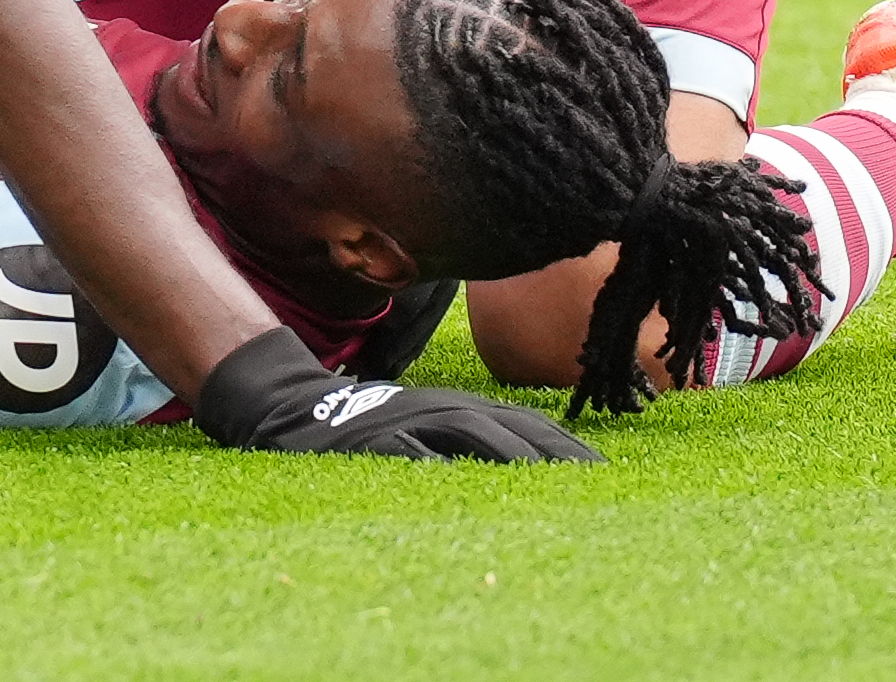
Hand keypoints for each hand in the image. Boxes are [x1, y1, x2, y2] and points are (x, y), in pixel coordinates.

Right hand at [196, 331, 596, 461]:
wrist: (289, 405)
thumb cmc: (368, 422)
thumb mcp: (424, 419)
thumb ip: (468, 434)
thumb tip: (527, 459)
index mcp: (457, 406)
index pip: (526, 423)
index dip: (568, 445)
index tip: (607, 470)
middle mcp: (441, 410)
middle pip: (512, 430)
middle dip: (557, 456)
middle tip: (597, 483)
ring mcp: (410, 424)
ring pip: (475, 439)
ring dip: (517, 460)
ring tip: (554, 487)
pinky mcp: (377, 444)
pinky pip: (420, 460)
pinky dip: (449, 471)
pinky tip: (473, 491)